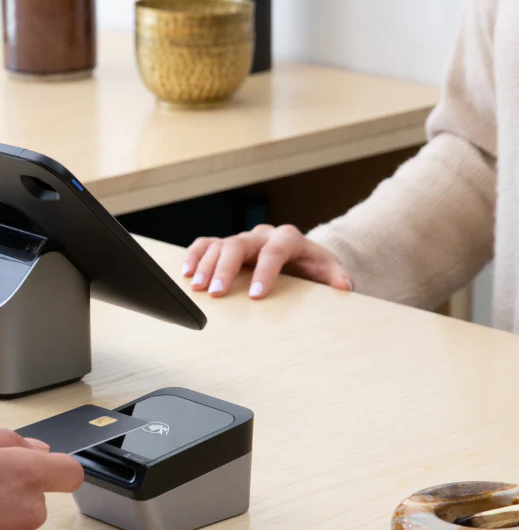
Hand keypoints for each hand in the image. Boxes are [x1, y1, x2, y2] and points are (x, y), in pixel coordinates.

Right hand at [182, 224, 352, 298]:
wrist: (299, 255)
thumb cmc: (311, 266)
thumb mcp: (327, 270)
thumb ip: (335, 277)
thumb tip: (344, 286)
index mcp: (287, 238)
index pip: (274, 251)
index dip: (265, 272)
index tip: (257, 295)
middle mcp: (261, 235)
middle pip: (238, 244)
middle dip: (226, 269)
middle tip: (216, 293)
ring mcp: (242, 238)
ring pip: (219, 244)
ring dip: (205, 266)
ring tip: (197, 287)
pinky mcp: (226, 244)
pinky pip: (205, 244)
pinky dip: (194, 256)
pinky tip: (186, 273)